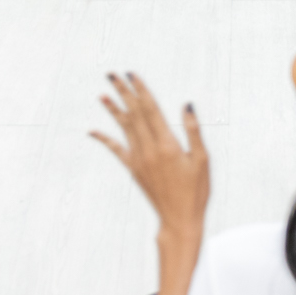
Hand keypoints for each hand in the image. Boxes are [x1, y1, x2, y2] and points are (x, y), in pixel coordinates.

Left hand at [90, 72, 209, 244]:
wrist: (179, 219)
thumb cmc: (196, 191)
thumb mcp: (202, 160)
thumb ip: (193, 131)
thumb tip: (186, 106)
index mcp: (167, 145)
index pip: (150, 110)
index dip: (141, 90)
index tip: (132, 74)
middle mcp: (149, 150)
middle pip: (134, 114)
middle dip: (123, 93)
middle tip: (112, 75)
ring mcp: (138, 160)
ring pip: (124, 128)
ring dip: (113, 110)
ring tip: (102, 94)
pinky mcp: (134, 170)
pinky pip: (116, 150)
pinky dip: (104, 139)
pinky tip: (93, 131)